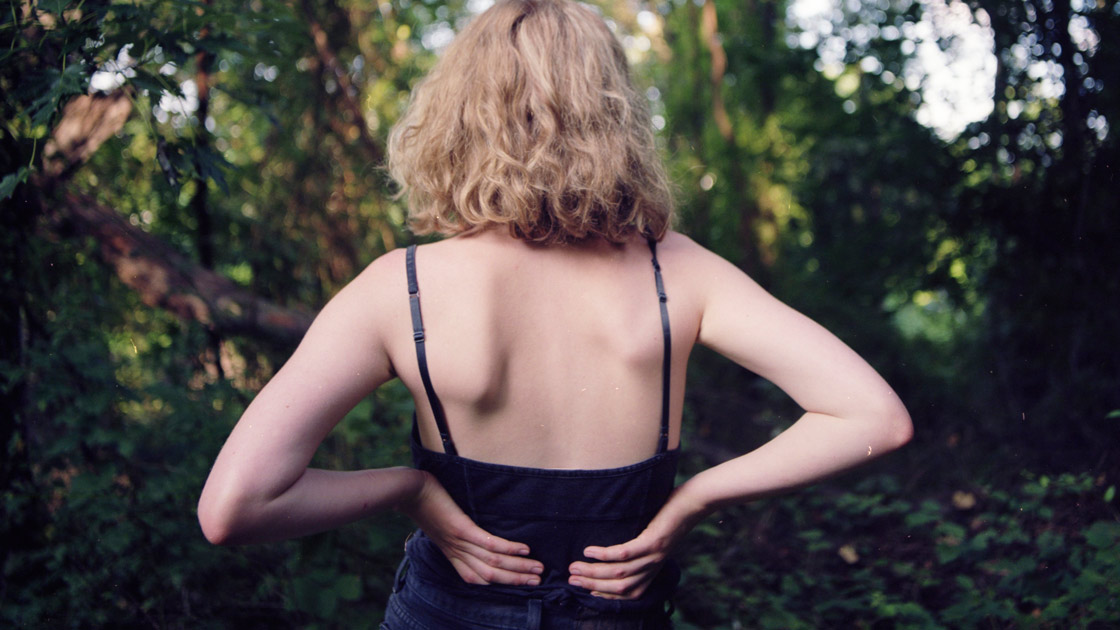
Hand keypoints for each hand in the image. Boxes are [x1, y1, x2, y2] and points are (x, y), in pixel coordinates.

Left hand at [398, 471, 543, 585]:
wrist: (409, 491)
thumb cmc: (423, 502)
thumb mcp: (438, 525)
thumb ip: (453, 533)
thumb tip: (470, 530)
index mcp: (451, 553)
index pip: (476, 578)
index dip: (499, 582)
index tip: (519, 582)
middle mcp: (457, 552)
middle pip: (490, 575)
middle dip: (516, 579)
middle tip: (537, 580)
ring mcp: (459, 541)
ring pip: (493, 562)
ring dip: (518, 567)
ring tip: (538, 567)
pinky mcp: (462, 528)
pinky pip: (489, 543)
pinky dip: (509, 548)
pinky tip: (524, 549)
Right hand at [567, 487, 704, 598]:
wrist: (695, 502)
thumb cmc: (672, 515)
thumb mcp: (656, 538)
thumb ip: (640, 548)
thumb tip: (616, 549)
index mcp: (653, 569)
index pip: (628, 593)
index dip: (605, 595)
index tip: (585, 589)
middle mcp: (653, 567)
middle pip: (619, 587)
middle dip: (592, 584)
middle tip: (571, 578)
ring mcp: (653, 556)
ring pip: (619, 573)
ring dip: (593, 572)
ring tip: (574, 566)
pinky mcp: (653, 541)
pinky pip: (625, 553)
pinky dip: (605, 555)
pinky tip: (589, 551)